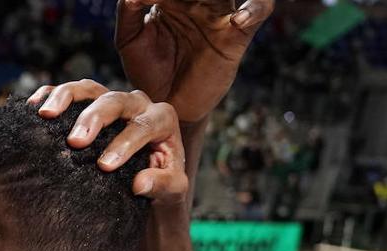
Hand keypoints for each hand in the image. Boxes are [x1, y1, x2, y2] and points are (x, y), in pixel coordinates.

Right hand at [31, 81, 188, 207]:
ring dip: (66, 97)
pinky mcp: (89, 103)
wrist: (146, 180)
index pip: (144, 126)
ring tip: (46, 115)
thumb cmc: (160, 184)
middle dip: (93, 119)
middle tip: (75, 142)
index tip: (104, 166)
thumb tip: (141, 183)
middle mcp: (137, 104)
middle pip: (114, 101)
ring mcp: (111, 100)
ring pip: (89, 88)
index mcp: (162, 120)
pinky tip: (34, 106)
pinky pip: (69, 91)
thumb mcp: (173, 192)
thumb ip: (164, 185)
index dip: (124, 144)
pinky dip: (50, 94)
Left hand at [115, 0, 272, 122]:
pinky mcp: (236, 37)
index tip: (141, 1)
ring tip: (211, 3)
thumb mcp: (130, 40)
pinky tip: (238, 19)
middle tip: (169, 2)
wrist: (164, 104)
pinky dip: (255, 9)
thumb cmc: (147, 70)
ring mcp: (219, 17)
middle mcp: (199, 2)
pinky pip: (259, 13)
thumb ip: (128, 13)